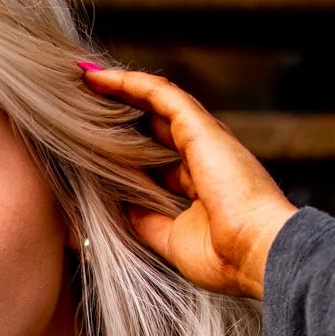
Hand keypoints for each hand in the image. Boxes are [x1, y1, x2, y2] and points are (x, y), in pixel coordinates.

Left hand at [82, 66, 296, 300]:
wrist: (256, 252)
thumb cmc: (223, 258)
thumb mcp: (170, 240)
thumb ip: (146, 220)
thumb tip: (119, 206)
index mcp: (197, 184)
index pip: (154, 157)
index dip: (124, 149)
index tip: (90, 145)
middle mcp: (201, 155)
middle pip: (152, 125)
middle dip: (118, 113)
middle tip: (78, 104)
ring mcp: (202, 138)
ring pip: (153, 102)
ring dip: (118, 88)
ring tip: (82, 79)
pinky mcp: (199, 127)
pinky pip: (159, 94)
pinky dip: (128, 83)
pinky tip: (97, 77)